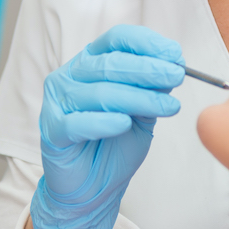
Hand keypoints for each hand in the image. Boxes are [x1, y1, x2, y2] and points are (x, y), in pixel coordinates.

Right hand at [30, 25, 184, 228]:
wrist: (92, 188)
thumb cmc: (114, 146)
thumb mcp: (141, 113)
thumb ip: (151, 90)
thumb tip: (172, 67)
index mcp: (90, 63)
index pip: (116, 40)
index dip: (146, 43)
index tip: (175, 55)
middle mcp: (70, 76)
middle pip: (111, 63)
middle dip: (149, 69)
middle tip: (176, 77)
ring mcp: (58, 102)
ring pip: (101, 93)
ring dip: (139, 98)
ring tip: (167, 107)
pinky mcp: (52, 130)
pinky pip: (79, 122)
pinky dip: (104, 122)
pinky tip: (124, 123)